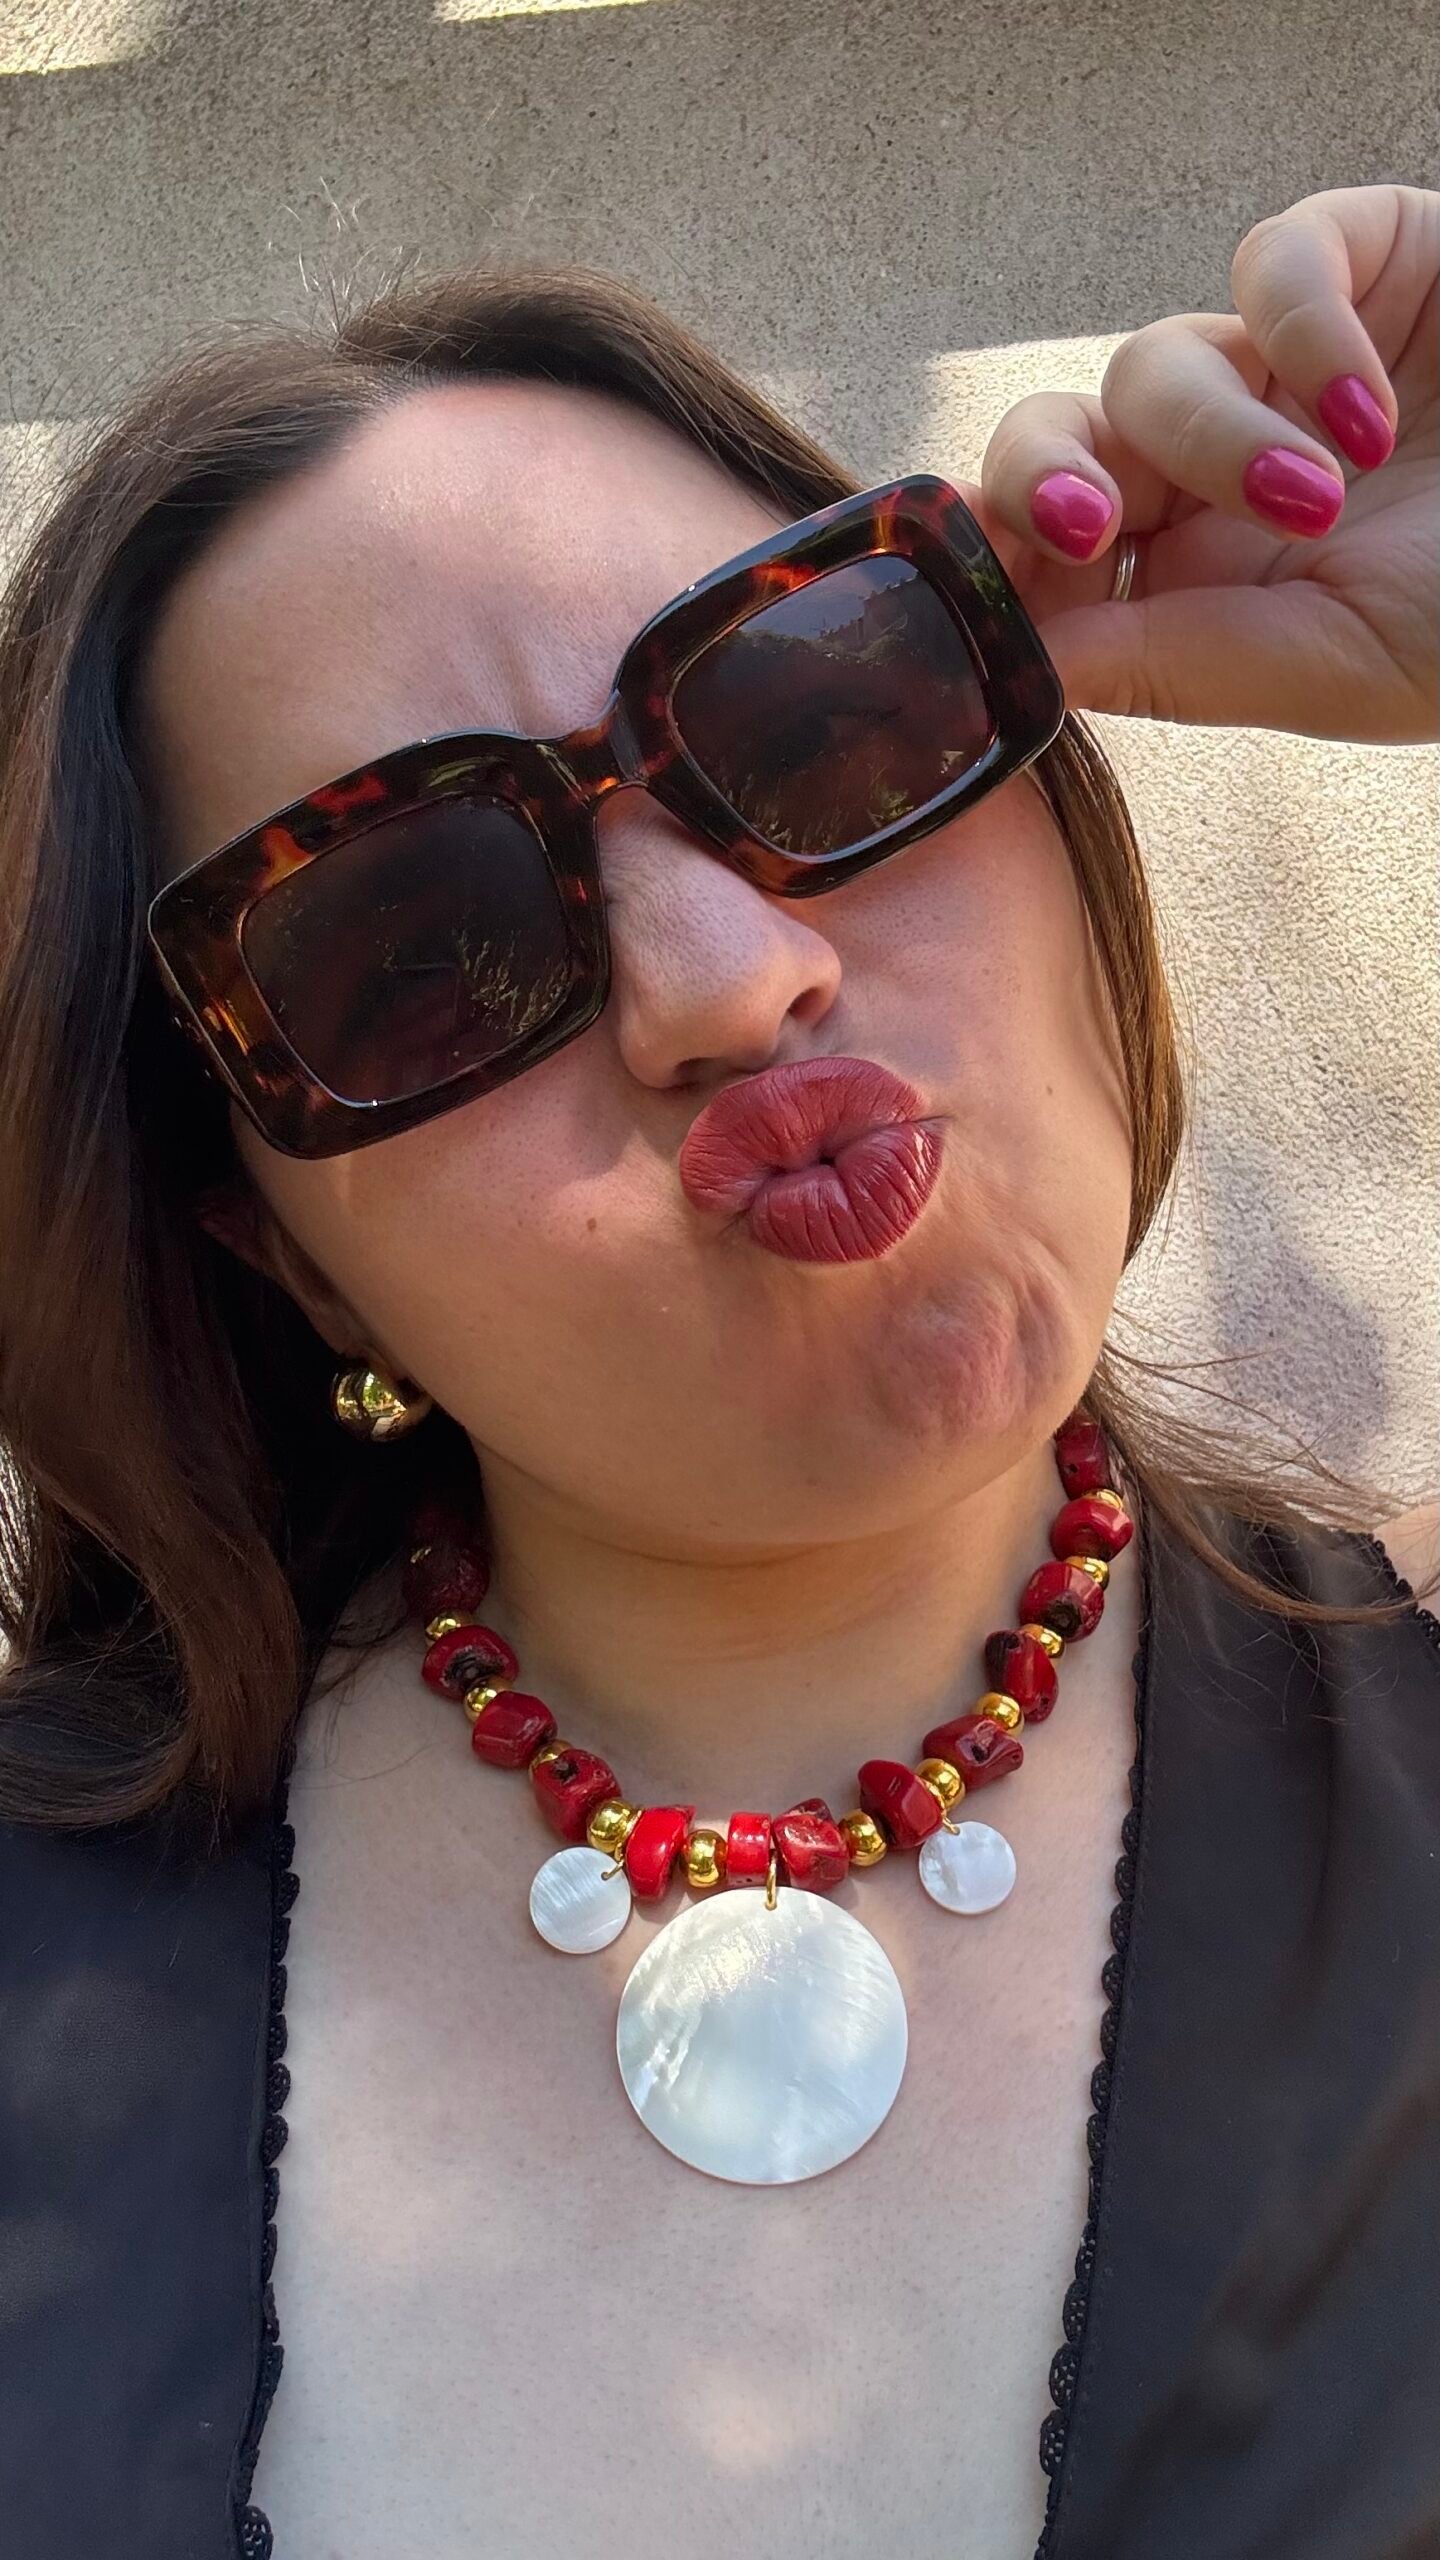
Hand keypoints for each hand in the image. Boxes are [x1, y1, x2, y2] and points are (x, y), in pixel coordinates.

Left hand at [965, 183, 1436, 743]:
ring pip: (1152, 362)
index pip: (1043, 555)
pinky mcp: (1363, 263)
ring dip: (1215, 434)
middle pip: (1056, 444)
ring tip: (1326, 493)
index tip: (978, 599)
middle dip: (1049, 482)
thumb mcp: (1335, 668)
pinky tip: (1366, 407)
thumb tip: (1023, 668)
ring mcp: (1281, 368)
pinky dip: (1302, 325)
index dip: (993, 563)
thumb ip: (1179, 664)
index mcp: (1196, 583)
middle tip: (1097, 529)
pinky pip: (1273, 258)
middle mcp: (1215, 474)